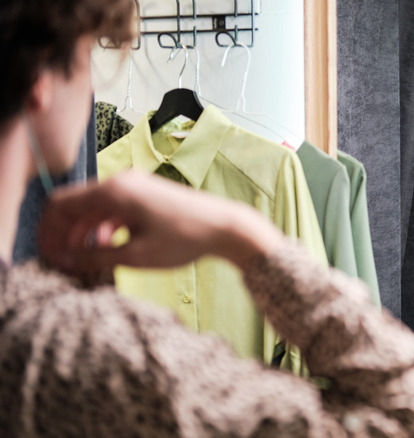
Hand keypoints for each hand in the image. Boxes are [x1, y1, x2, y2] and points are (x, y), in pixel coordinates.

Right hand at [38, 171, 284, 275]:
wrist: (225, 226)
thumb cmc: (185, 239)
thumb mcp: (136, 255)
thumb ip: (98, 257)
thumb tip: (70, 260)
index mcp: (114, 191)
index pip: (62, 204)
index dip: (51, 231)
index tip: (51, 255)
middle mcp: (122, 182)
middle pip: (77, 205)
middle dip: (66, 233)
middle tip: (64, 261)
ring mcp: (136, 186)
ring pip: (96, 207)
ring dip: (85, 232)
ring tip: (84, 259)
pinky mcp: (148, 194)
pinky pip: (114, 208)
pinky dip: (104, 226)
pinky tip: (108, 246)